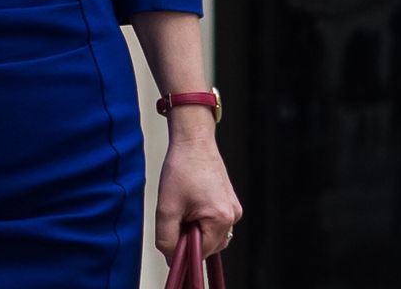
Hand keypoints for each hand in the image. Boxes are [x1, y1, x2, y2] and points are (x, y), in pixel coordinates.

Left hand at [153, 116, 242, 262]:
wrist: (193, 141)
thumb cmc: (181, 169)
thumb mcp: (166, 208)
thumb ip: (167, 239)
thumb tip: (172, 260)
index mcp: (221, 219)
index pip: (201, 252)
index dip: (182, 248)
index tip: (171, 231)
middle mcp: (233, 216)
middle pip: (208, 246)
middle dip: (189, 238)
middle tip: (175, 216)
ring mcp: (234, 209)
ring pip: (211, 236)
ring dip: (194, 230)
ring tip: (183, 207)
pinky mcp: (230, 203)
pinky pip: (215, 224)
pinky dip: (201, 221)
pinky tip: (190, 204)